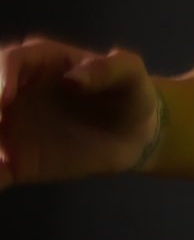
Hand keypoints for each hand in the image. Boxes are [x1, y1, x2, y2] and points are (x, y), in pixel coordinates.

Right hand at [0, 37, 160, 187]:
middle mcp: (13, 93)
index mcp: (38, 63)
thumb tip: (74, 79)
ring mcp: (11, 127)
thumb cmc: (131, 94)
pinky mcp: (15, 162)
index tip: (4, 100)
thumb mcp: (131, 74)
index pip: (10, 62)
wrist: (134, 136)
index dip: (0, 77)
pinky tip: (1, 177)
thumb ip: (109, 69)